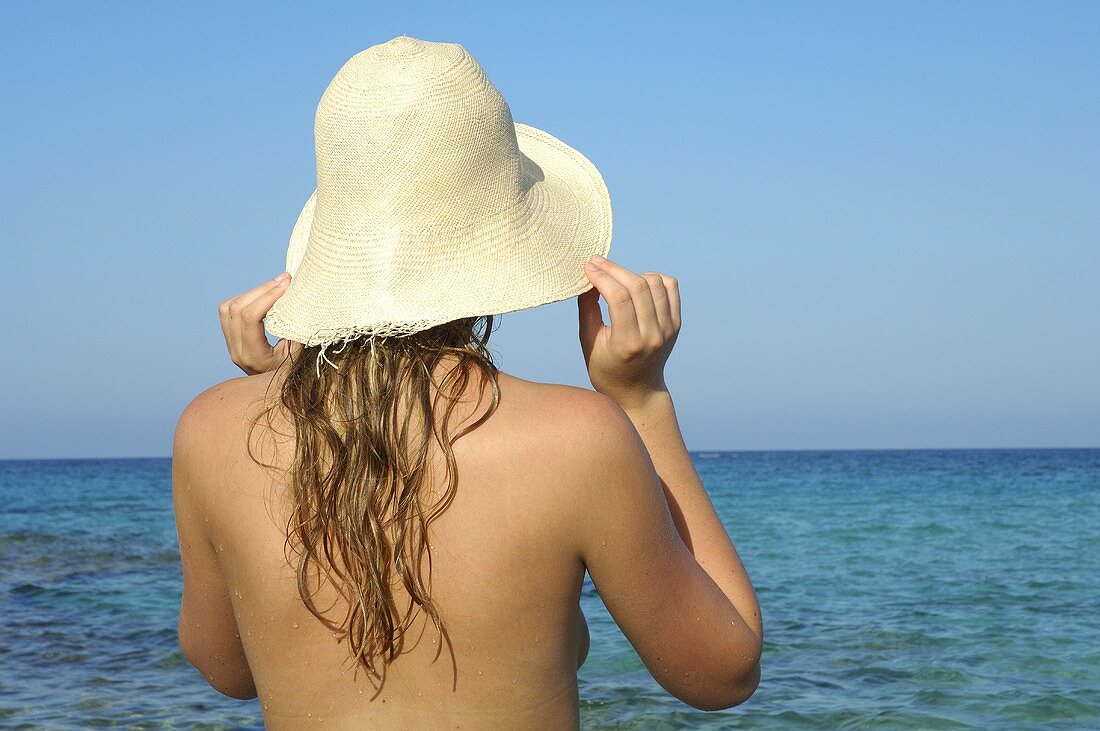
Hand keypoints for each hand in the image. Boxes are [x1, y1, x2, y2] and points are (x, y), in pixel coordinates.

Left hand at [218, 273, 297, 374]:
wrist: (279, 392)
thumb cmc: (295, 371)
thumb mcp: (300, 353)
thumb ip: (297, 329)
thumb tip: (301, 299)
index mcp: (253, 356)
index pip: (250, 317)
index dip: (268, 296)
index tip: (288, 284)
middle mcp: (236, 351)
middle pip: (237, 308)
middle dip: (261, 289)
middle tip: (284, 279)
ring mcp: (231, 346)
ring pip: (228, 308)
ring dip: (251, 293)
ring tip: (275, 287)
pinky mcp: (230, 341)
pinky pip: (227, 312)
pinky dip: (245, 299)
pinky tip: (263, 297)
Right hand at [577, 255, 680, 410]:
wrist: (638, 390)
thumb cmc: (606, 368)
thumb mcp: (589, 343)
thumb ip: (587, 310)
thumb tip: (587, 278)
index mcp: (628, 344)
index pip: (619, 297)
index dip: (602, 276)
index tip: (588, 266)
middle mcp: (653, 335)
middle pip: (637, 286)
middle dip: (614, 269)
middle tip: (596, 262)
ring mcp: (668, 329)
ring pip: (655, 282)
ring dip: (632, 273)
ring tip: (616, 277)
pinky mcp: (676, 323)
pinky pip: (670, 287)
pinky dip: (653, 278)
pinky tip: (638, 283)